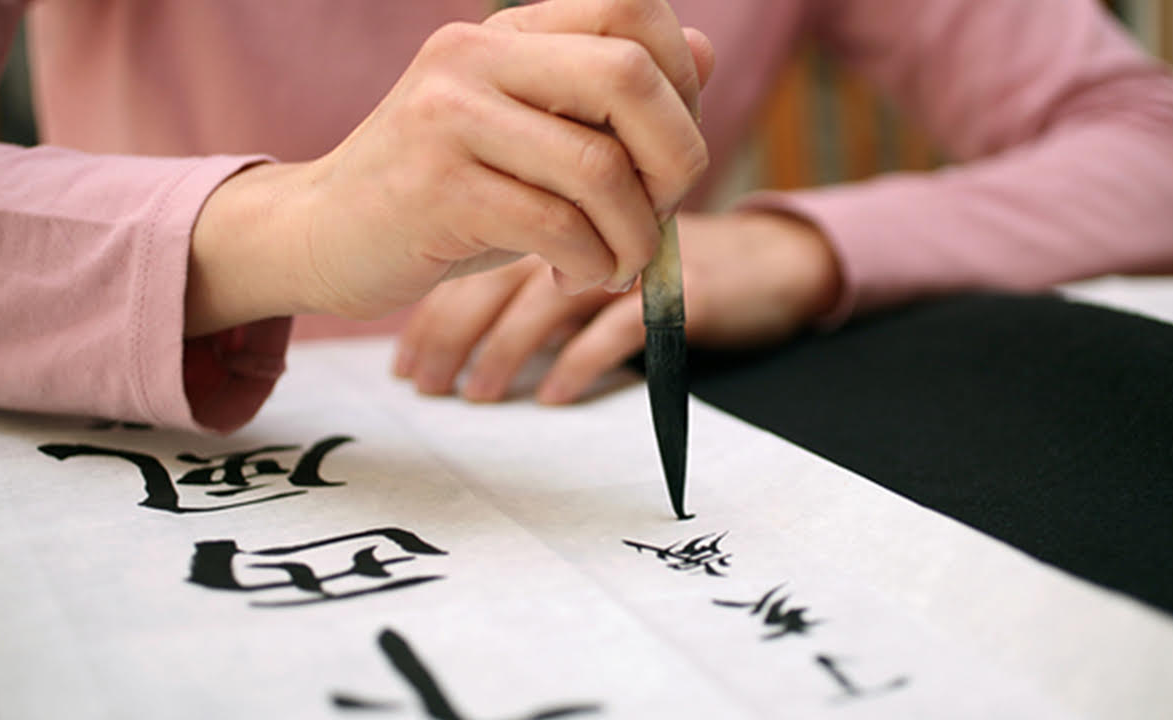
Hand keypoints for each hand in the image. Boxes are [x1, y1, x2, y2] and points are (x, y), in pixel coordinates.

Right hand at [185, 0, 714, 336]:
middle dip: (676, 157)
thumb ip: (604, 97)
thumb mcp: (528, 132)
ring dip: (634, 234)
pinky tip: (577, 276)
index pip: (634, 11)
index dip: (684, 84)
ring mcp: (450, 117)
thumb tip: (704, 54)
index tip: (669, 152)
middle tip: (663, 211)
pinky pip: (557, 226)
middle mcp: (476, 56)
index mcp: (506, 31)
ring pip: (600, 167)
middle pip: (630, 75)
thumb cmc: (443, 191)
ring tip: (617, 263)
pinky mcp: (437, 188)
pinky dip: (590, 263)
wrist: (320, 234)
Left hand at [395, 210, 841, 402]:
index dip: (433, 309)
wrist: (769, 260)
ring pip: (548, 300)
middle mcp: (588, 225)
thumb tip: (457, 334)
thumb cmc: (664, 268)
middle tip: (423, 385)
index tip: (404, 364)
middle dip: (451, 334)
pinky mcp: (681, 290)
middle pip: (497, 275)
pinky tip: (554, 395)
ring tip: (477, 394)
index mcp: (557, 211)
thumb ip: (530, 278)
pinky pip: (618, 327)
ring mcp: (634, 256)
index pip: (473, 254)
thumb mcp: (590, 262)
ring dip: (505, 351)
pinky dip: (581, 361)